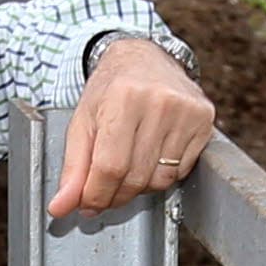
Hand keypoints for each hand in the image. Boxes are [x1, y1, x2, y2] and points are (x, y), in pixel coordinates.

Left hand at [51, 36, 215, 217]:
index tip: (87, 204)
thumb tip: (61, 208)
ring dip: (139, 187)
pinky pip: (180, 171)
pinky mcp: (204, 120)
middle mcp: (159, 102)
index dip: (96, 195)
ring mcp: (186, 111)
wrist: (144, 57)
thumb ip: (73, 168)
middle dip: (115, 195)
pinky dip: (161, 175)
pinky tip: (150, 156)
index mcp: (123, 98)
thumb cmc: (110, 88)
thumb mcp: (82, 122)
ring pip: (160, 180)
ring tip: (127, 167)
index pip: (110, 167)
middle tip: (103, 192)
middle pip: (135, 177)